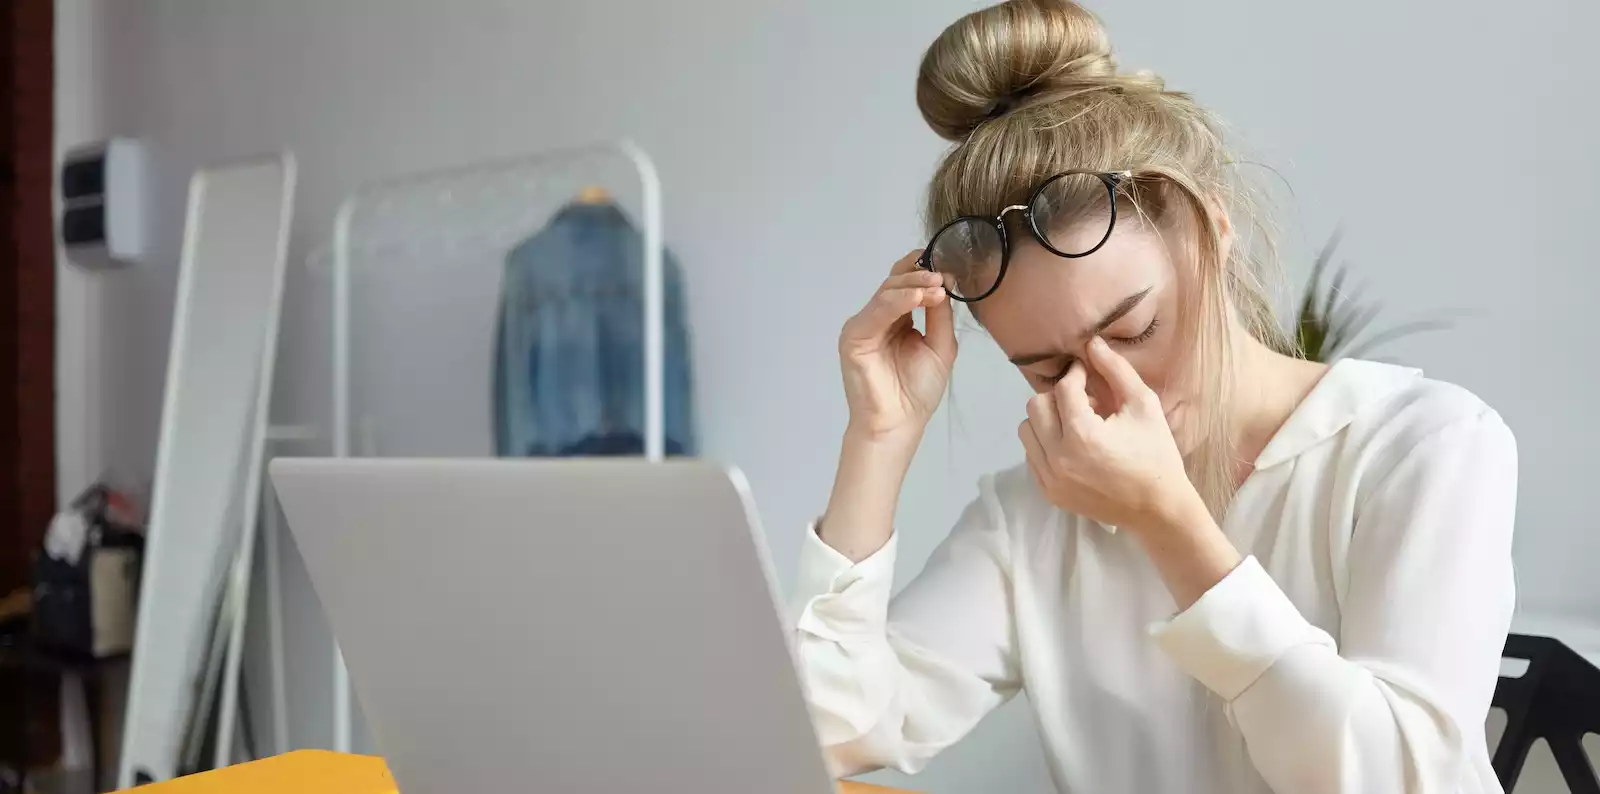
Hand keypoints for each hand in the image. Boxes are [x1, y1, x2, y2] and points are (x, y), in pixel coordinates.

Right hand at [838, 250, 957, 440]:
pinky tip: (918, 297)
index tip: (948, 265)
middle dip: (921, 275)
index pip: (905, 285)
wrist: (898, 424)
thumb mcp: (940, 346)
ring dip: (912, 285)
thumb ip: (940, 315)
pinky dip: (898, 301)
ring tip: (936, 285)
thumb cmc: (917, 391)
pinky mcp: (853, 337)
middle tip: (943, 275)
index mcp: (896, 319)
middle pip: (895, 283)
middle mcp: (877, 318)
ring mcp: (863, 326)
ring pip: (886, 293)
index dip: (924, 271)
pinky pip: (877, 312)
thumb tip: (945, 282)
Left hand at [1018, 337, 1204, 534]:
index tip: (1087, 373)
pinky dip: (1046, 443)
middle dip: (1058, 396)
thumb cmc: (1155, 454)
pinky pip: (1032, 454)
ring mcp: (1050, 478)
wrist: (1158, 509)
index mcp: (1082, 435)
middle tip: (1084, 401)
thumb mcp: (1143, 406)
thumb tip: (1092, 342)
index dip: (1075, 374)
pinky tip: (1073, 445)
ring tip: (1077, 424)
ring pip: (1027, 430)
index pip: (1063, 388)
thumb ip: (1116, 371)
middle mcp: (1058, 458)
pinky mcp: (1048, 492)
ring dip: (1047, 419)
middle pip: (1036, 406)